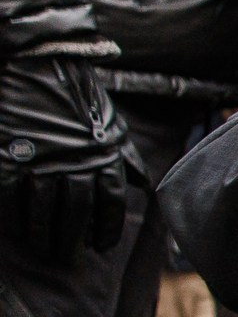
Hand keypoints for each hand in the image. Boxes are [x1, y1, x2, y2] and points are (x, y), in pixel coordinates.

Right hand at [0, 55, 129, 263]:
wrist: (37, 61)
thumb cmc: (76, 94)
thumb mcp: (110, 122)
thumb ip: (126, 155)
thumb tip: (144, 184)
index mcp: (103, 154)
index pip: (110, 202)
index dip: (106, 228)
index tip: (100, 245)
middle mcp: (75, 161)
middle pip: (76, 211)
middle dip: (70, 237)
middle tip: (64, 255)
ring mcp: (40, 159)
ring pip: (43, 209)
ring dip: (42, 232)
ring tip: (42, 246)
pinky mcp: (8, 157)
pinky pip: (10, 196)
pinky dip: (13, 214)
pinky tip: (16, 227)